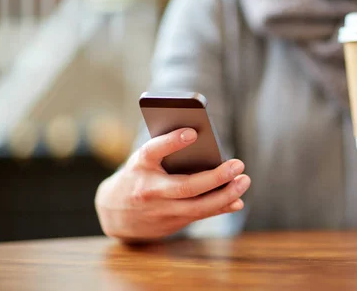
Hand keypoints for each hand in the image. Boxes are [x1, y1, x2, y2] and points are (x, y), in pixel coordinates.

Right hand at [95, 128, 250, 242]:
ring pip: (197, 206)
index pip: (154, 151)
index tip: (193, 132)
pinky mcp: (169, 224)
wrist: (113, 211)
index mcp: (140, 165)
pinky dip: (220, 208)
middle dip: (215, 177)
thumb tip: (204, 144)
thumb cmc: (138, 174)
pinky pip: (199, 216)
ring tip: (244, 181)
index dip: (172, 141)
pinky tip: (237, 200)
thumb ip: (168, 151)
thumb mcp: (145, 159)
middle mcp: (149, 189)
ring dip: (225, 195)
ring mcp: (159, 210)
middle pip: (186, 187)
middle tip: (238, 164)